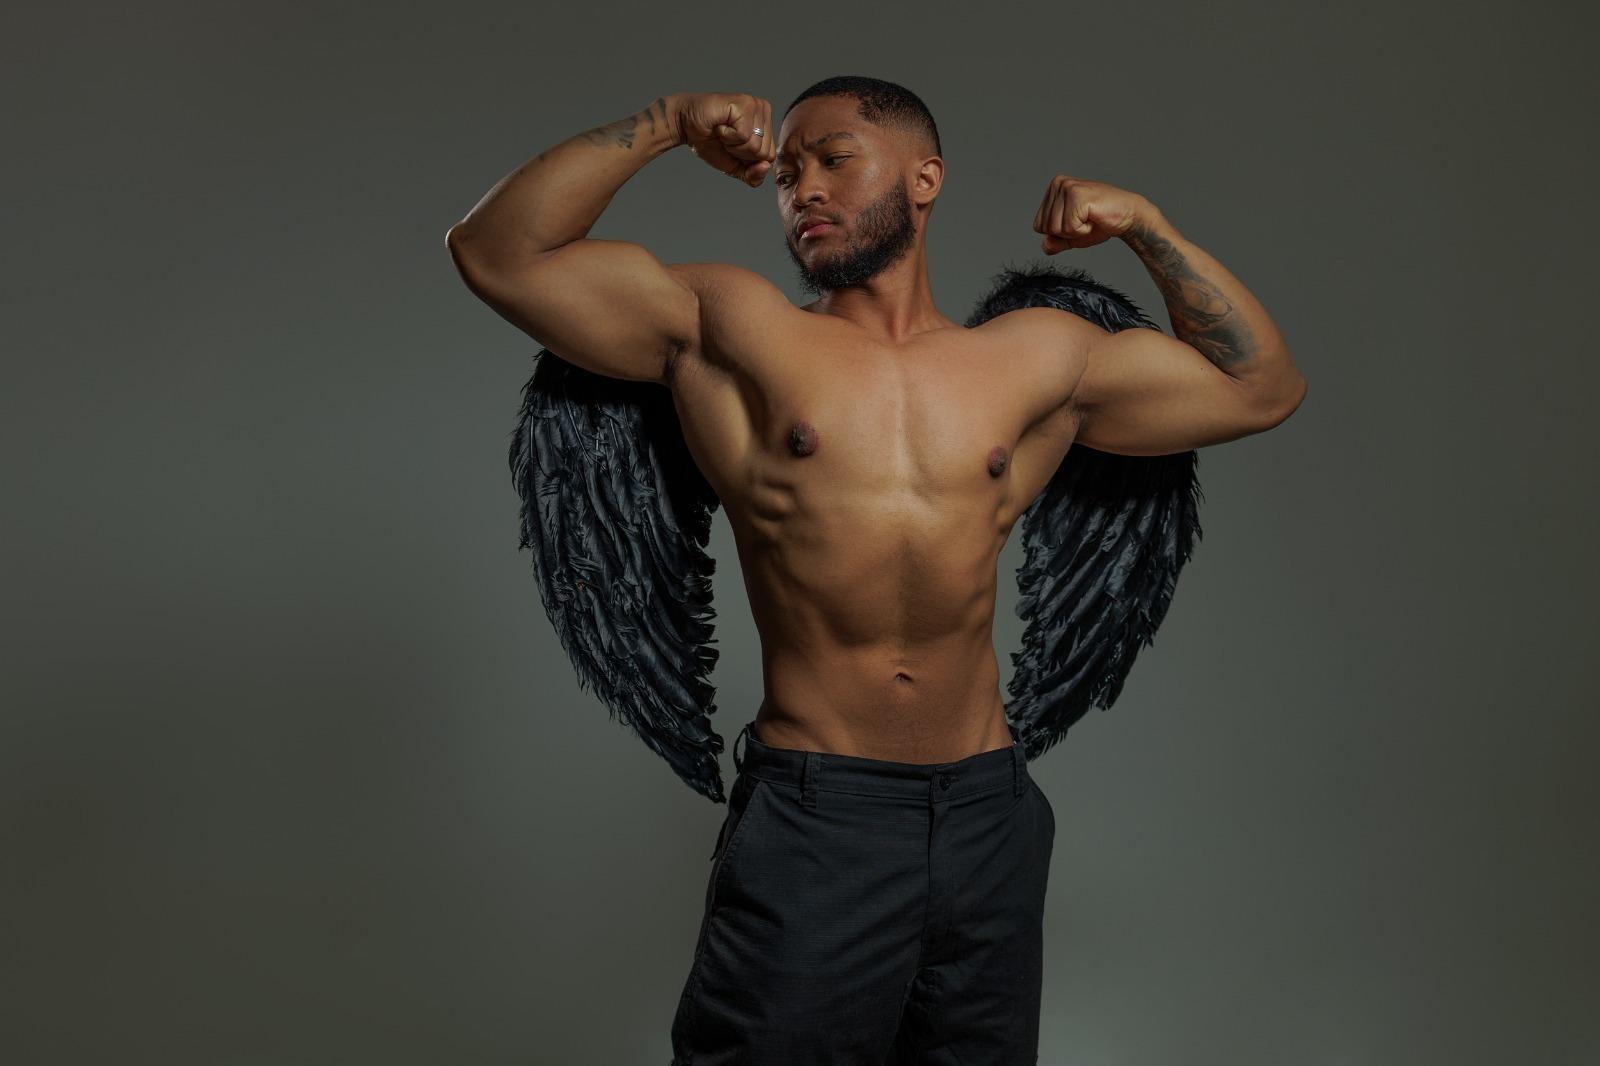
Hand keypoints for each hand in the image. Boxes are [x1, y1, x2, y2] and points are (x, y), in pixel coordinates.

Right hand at [673, 92, 774, 187]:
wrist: (685, 125)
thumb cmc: (709, 141)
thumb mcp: (735, 166)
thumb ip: (752, 175)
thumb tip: (765, 167)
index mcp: (766, 124)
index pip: (769, 157)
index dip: (747, 159)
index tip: (732, 145)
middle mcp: (764, 110)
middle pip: (764, 153)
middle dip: (739, 152)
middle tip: (725, 137)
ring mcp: (756, 105)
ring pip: (755, 146)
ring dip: (732, 144)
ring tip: (723, 131)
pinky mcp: (745, 104)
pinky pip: (744, 136)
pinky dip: (727, 136)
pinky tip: (720, 125)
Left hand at [1032, 175, 1153, 252]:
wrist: (1127, 217)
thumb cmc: (1101, 222)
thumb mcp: (1072, 235)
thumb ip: (1055, 242)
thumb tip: (1045, 246)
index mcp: (1053, 189)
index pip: (1038, 225)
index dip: (1059, 233)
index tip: (1078, 221)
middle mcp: (1058, 183)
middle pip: (1046, 228)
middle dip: (1067, 232)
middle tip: (1086, 219)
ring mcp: (1067, 187)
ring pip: (1056, 229)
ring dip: (1076, 231)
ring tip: (1090, 218)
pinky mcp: (1077, 195)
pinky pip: (1069, 228)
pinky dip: (1083, 230)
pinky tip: (1094, 217)